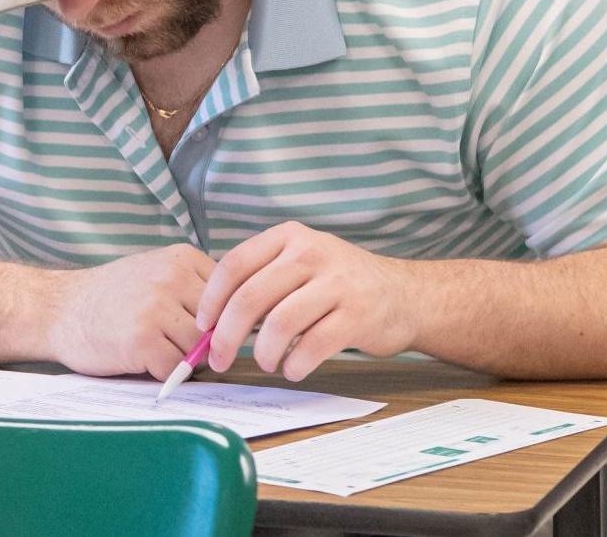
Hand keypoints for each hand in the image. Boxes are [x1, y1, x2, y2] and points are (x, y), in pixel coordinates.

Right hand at [46, 244, 215, 380]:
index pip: (228, 296)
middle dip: (203, 342)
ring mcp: (156, 308)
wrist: (60, 308)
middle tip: (178, 345)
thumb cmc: (111, 295)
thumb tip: (239, 321)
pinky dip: (162, 371)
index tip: (203, 329)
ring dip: (183, 358)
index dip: (219, 320)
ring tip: (157, 349)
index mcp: (182, 258)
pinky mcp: (141, 340)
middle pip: (217, 324)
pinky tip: (141, 358)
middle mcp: (172, 278)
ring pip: (199, 348)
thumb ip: (193, 287)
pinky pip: (175, 367)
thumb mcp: (156, 271)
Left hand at [196, 222, 418, 381]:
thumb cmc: (339, 285)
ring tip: (268, 363)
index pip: (235, 264)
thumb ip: (262, 281)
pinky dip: (295, 365)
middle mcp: (312, 253)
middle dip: (227, 335)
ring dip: (264, 353)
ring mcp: (337, 283)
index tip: (203, 327)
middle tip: (220, 360)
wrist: (404, 295)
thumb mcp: (302, 263)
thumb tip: (213, 322)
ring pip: (279, 324)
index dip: (211, 299)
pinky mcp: (357, 315)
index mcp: (290, 237)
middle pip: (251, 297)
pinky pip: (312, 346)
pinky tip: (294, 369)